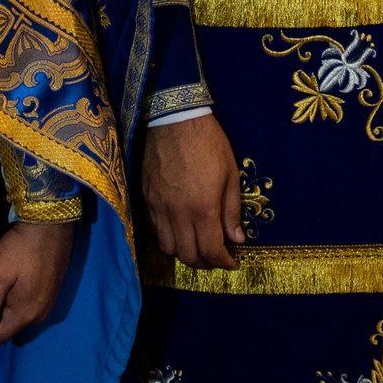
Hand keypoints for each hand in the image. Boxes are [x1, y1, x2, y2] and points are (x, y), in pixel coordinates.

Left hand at [0, 221, 74, 346]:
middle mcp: (38, 315)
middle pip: (5, 328)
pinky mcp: (51, 290)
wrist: (51, 222)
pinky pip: (26, 305)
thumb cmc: (23, 247)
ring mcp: (47, 303)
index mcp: (25, 315)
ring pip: (14, 316)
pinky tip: (7, 281)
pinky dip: (10, 299)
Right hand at [142, 113, 242, 269]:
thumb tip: (237, 238)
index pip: (211, 251)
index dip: (223, 262)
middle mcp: (177, 214)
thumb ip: (232, 210)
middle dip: (205, 263)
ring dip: (184, 253)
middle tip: (216, 256)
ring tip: (197, 246)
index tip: (232, 262)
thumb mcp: (231, 174)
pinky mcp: (146, 199)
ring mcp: (158, 208)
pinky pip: (154, 230)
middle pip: (187, 256)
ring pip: (168, 248)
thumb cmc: (209, 143)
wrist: (174, 120)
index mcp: (203, 208)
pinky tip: (178, 229)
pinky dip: (167, 238)